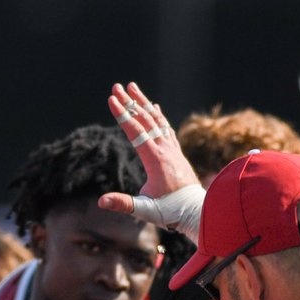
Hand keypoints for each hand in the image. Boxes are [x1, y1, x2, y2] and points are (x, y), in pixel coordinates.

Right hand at [100, 82, 203, 240]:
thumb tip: (101, 201)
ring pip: (157, 120)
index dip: (123, 115)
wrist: (198, 213)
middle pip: (146, 120)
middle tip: (116, 86)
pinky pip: (166, 128)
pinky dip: (157, 115)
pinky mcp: (176, 153)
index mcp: (156, 160)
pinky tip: (153, 107)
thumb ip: (123, 204)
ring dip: (143, 103)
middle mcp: (166, 150)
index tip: (111, 99)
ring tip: (132, 87)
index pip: (136, 132)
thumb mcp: (145, 210)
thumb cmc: (169, 212)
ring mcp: (172, 150)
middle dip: (130, 102)